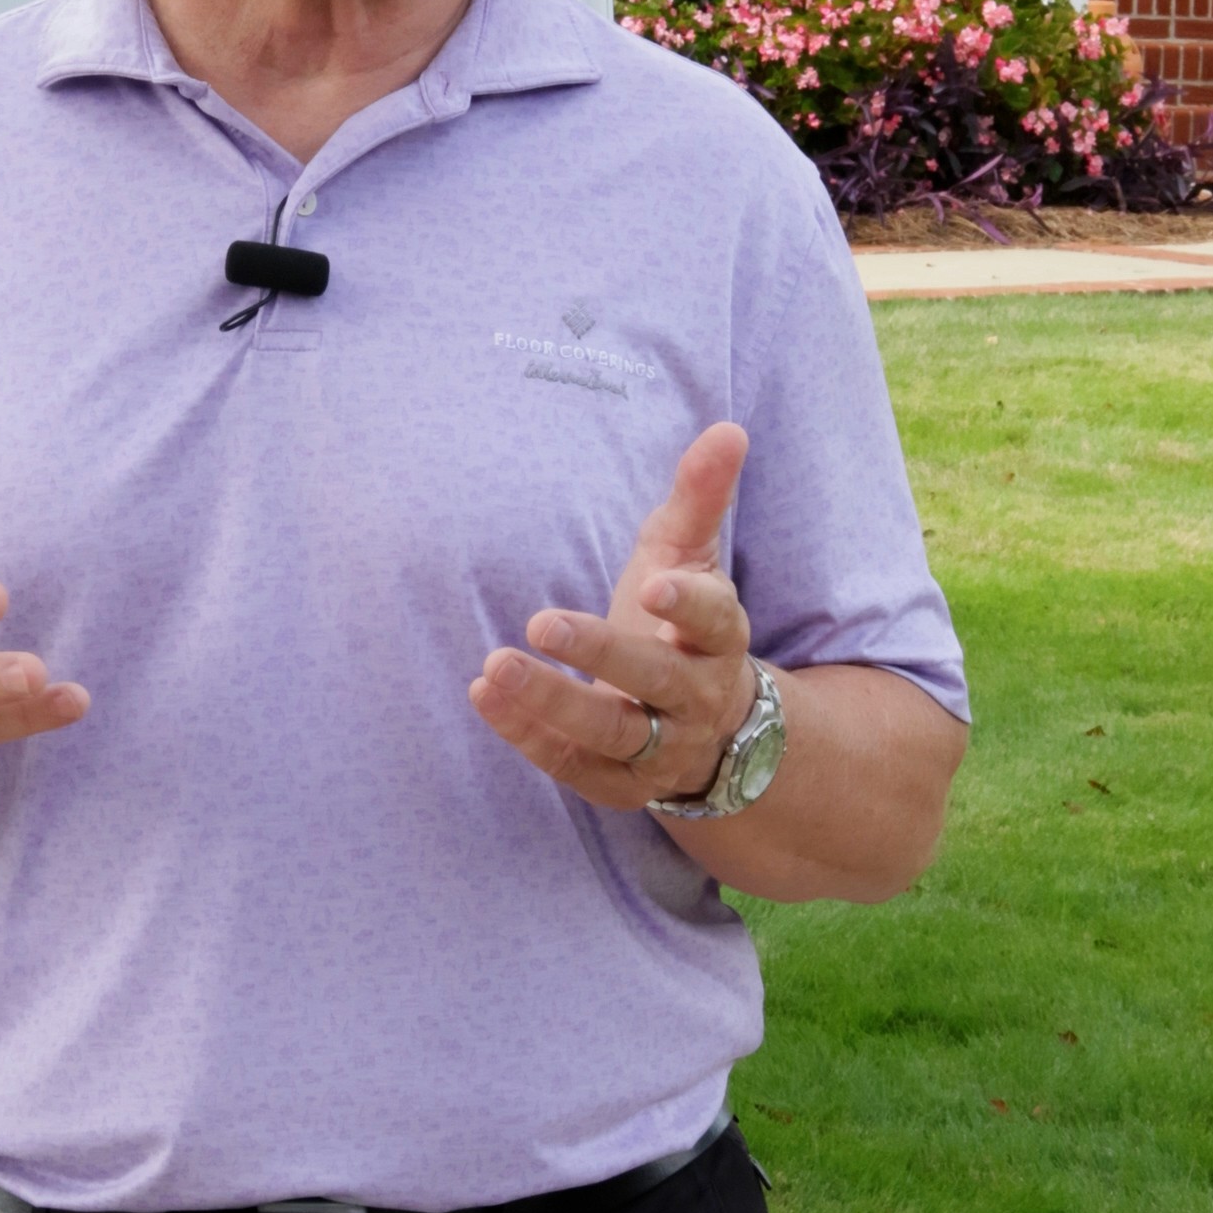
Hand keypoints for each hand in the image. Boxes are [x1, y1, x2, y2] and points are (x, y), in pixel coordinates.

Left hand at [469, 422, 758, 812]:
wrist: (710, 729)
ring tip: (494, 667)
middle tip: (539, 620)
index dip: (688, 604)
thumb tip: (728, 428)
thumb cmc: (682, 627)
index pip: (715, 621)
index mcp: (719, 639)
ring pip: (611, 734)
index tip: (651, 583)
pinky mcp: (620, 783)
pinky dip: (528, 737)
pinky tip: (484, 695)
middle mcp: (696, 699)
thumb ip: (700, 497)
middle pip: (654, 681)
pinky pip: (574, 767)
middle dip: (599, 653)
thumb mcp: (691, 558)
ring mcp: (661, 748)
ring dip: (551, 703)